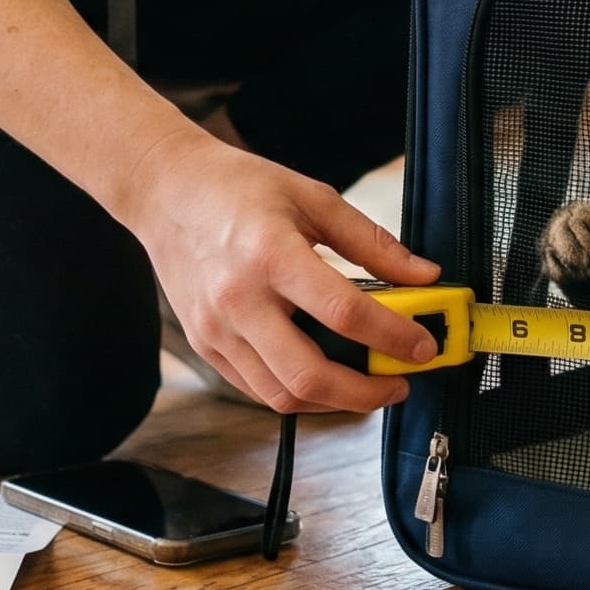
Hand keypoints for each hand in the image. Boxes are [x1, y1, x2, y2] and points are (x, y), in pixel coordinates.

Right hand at [120, 130, 441, 413]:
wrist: (165, 190)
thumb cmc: (236, 187)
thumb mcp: (312, 198)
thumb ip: (371, 242)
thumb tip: (424, 276)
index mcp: (270, 254)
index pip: (343, 312)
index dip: (393, 337)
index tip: (422, 347)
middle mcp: (238, 300)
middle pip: (310, 375)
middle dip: (367, 393)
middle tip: (398, 383)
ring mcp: (215, 329)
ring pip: (282, 395)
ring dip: (333, 402)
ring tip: (365, 386)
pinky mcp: (205, 345)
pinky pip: (256, 389)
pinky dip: (296, 392)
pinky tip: (322, 377)